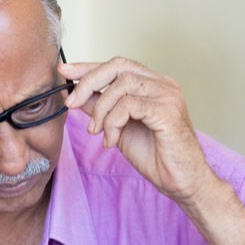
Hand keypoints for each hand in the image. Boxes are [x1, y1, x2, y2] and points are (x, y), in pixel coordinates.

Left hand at [61, 58, 214, 205]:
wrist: (180, 180)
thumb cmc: (154, 155)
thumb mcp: (117, 127)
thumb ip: (99, 108)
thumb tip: (74, 95)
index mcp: (152, 84)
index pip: (117, 65)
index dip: (88, 66)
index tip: (64, 71)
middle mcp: (162, 84)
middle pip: (118, 66)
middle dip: (88, 83)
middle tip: (71, 104)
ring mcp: (168, 95)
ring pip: (121, 85)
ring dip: (101, 110)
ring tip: (97, 131)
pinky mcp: (168, 111)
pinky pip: (129, 105)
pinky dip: (113, 122)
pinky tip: (112, 140)